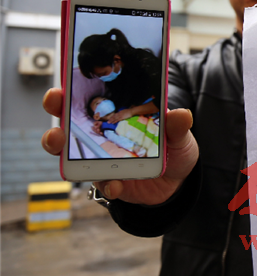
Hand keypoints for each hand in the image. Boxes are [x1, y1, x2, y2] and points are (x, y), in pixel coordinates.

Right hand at [41, 88, 198, 204]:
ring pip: (73, 157)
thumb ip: (177, 126)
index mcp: (117, 115)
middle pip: (69, 128)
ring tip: (66, 151)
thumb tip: (181, 114)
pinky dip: (106, 184)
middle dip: (56, 126)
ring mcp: (103, 159)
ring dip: (65, 154)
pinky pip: (101, 183)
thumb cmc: (173, 149)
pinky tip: (116, 184)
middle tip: (57, 129)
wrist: (178, 181)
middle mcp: (103, 135)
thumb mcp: (179, 134)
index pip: (89, 101)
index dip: (68, 95)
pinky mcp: (110, 180)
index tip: (60, 91)